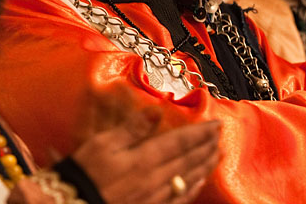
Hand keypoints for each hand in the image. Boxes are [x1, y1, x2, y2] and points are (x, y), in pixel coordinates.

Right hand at [71, 108, 220, 203]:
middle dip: (207, 146)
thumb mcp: (103, 144)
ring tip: (218, 154)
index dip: (200, 132)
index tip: (216, 123)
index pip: (180, 142)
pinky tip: (198, 183)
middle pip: (189, 160)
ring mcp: (154, 197)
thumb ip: (133, 128)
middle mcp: (155, 179)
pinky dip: (193, 188)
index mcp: (144, 159)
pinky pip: (179, 199)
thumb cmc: (84, 175)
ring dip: (205, 164)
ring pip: (188, 178)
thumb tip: (157, 110)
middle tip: (221, 135)